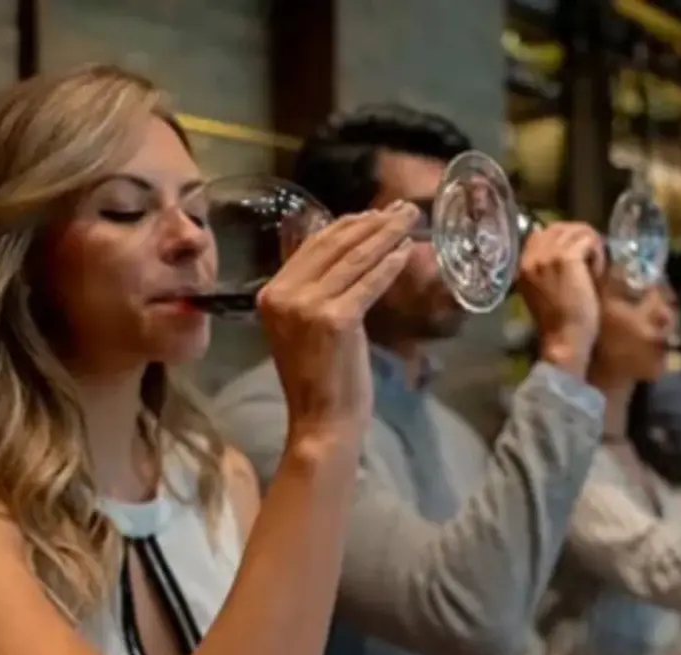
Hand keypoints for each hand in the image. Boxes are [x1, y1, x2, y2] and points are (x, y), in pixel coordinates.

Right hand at [257, 203, 417, 446]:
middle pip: (335, 245)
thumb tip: (346, 245)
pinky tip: (408, 251)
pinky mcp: (336, 320)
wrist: (321, 420)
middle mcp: (283, 295)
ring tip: (410, 219)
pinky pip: (369, 282)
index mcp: (270, 294)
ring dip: (387, 235)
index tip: (375, 214)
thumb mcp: (303, 325)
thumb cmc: (318, 378)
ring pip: (355, 259)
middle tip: (403, 208)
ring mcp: (308, 306)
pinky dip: (391, 265)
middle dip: (372, 222)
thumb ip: (314, 288)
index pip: (313, 246)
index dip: (348, 225)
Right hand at [515, 222, 605, 374]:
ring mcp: (548, 255)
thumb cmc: (559, 323)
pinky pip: (588, 240)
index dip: (565, 240)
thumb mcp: (544, 292)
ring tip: (594, 271)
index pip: (542, 233)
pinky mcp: (566, 258)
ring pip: (577, 231)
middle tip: (590, 263)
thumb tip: (569, 249)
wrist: (564, 340)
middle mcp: (531, 256)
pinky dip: (598, 254)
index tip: (578, 260)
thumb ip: (548, 270)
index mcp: (522, 265)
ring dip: (591, 247)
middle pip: (560, 227)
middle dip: (580, 239)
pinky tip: (597, 274)